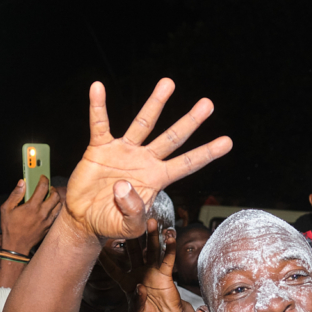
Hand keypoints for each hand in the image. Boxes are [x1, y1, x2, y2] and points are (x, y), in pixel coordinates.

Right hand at [0, 176, 62, 253]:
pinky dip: (55, 208)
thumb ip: (15, 194)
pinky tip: (48, 208)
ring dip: (55, 198)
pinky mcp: (49, 226)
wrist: (16, 246)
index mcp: (32, 207)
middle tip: (47, 188)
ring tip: (49, 197)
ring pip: (58, 205)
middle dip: (52, 188)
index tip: (42, 177)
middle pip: (55, 195)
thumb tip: (22, 182)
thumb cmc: (10, 227)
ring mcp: (47, 220)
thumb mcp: (6, 209)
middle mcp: (42, 213)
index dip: (43, 179)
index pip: (43, 187)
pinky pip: (56, 214)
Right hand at [64, 79, 231, 240]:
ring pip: (143, 123)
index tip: (227, 142)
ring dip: (155, 103)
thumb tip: (123, 185)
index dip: (206, 153)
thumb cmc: (111, 224)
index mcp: (157, 179)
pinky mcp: (100, 148)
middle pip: (172, 138)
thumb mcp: (128, 227)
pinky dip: (98, 106)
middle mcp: (145, 161)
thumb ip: (133, 211)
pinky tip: (98, 88)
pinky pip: (100, 124)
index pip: (187, 164)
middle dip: (190, 122)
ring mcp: (124, 151)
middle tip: (208, 104)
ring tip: (168, 83)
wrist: (85, 219)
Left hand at [99, 218, 184, 311]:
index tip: (98, 247)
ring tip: (151, 222)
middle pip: (133, 252)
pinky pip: (167, 259)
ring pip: (151, 250)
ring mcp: (153, 271)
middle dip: (131, 238)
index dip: (106, 260)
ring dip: (151, 237)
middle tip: (128, 222)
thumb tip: (139, 287)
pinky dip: (169, 248)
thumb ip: (136, 302)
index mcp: (127, 282)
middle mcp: (138, 272)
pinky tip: (170, 237)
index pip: (113, 269)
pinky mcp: (166, 273)